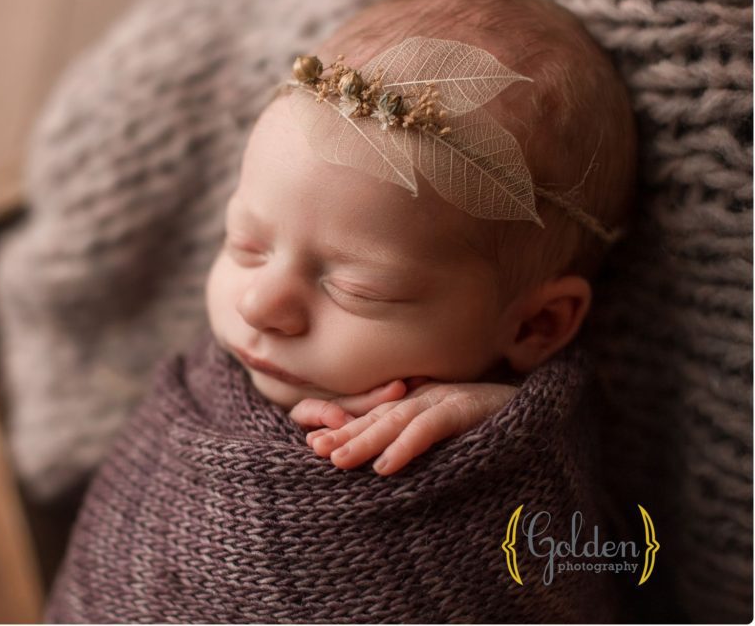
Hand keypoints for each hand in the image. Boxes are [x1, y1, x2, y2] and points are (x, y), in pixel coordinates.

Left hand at [289, 382, 517, 475]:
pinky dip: (407, 445)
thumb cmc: (502, 432)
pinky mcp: (470, 410)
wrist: (552, 416)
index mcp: (424, 402)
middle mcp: (431, 397)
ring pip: (398, 420)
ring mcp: (450, 400)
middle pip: (380, 415)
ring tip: (337, 460)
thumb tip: (385, 465)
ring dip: (366, 440)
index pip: (378, 414)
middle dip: (345, 432)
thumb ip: (423, 442)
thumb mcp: (455, 441)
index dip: (345, 427)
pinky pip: (432, 428)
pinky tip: (385, 466)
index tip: (311, 443)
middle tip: (314, 450)